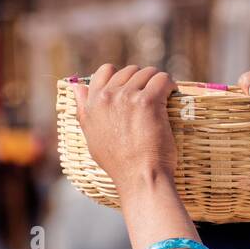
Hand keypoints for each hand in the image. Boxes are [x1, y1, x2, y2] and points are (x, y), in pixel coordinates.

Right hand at [74, 65, 177, 190]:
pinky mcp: (148, 101)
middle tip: (152, 95)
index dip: (121, 76)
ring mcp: (127, 97)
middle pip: (129, 71)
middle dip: (142, 80)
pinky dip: (169, 84)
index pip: (104, 71)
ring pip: (147, 73)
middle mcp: (107, 96)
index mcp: (92, 104)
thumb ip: (84, 110)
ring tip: (164, 94)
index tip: (132, 88)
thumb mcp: (91, 137)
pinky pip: (162, 79)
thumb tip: (77, 86)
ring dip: (157, 81)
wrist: (139, 177)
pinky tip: (172, 93)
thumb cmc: (118, 164)